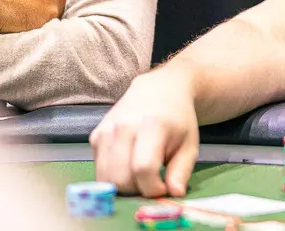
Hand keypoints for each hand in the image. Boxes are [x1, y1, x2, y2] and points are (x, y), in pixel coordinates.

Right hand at [91, 68, 199, 196]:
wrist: (160, 90)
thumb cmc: (178, 120)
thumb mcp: (189, 144)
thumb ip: (182, 171)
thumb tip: (174, 195)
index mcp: (152, 125)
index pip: (143, 169)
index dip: (153, 187)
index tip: (163, 187)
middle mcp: (124, 126)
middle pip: (120, 178)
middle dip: (137, 190)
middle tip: (152, 181)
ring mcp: (106, 130)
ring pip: (105, 179)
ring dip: (123, 186)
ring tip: (141, 174)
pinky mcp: (95, 136)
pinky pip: (99, 170)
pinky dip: (113, 176)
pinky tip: (128, 163)